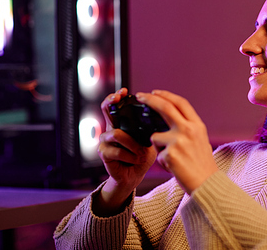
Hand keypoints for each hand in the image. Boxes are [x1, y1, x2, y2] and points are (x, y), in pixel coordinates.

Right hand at [94, 88, 156, 215]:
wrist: (135, 176)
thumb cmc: (143, 157)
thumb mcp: (150, 139)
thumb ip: (151, 129)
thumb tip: (162, 117)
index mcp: (123, 123)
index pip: (116, 105)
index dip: (117, 96)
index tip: (124, 92)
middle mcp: (112, 128)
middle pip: (106, 110)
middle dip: (111, 102)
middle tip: (118, 99)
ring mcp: (106, 140)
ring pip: (117, 133)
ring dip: (133, 144)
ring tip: (142, 153)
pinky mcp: (104, 153)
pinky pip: (117, 150)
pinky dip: (130, 156)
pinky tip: (136, 160)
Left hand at [136, 90, 218, 193]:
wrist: (206, 184)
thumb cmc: (202, 164)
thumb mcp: (200, 140)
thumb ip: (187, 128)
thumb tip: (170, 118)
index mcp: (197, 125)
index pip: (181, 103)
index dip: (167, 95)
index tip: (155, 92)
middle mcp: (188, 130)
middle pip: (165, 108)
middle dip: (150, 100)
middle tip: (139, 96)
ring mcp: (178, 141)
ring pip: (155, 136)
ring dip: (159, 148)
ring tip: (173, 159)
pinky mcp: (170, 154)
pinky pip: (157, 154)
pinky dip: (163, 162)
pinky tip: (174, 167)